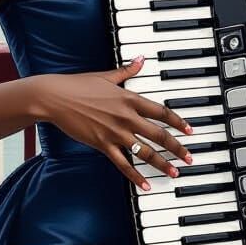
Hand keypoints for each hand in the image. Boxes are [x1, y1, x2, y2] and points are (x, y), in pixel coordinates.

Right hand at [31, 56, 194, 190]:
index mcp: (130, 98)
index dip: (178, 122)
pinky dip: (135, 176)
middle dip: (177, 148)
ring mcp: (115, 132)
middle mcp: (126, 117)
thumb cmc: (79, 85)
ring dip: (162, 164)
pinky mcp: (102, 145)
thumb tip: (141, 59)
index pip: (162, 112)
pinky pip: (123, 163)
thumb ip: (127, 70)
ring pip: (145, 152)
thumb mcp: (106, 76)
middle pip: (159, 135)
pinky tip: (146, 185)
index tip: (190, 131)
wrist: (55, 98)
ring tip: (174, 173)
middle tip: (190, 158)